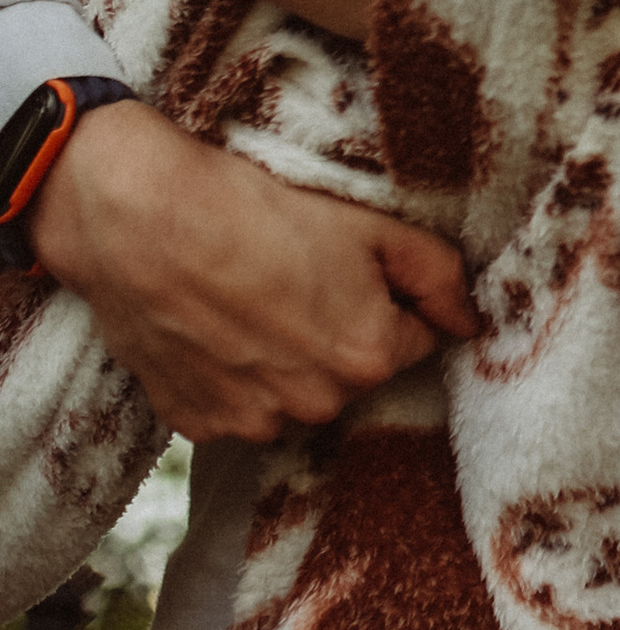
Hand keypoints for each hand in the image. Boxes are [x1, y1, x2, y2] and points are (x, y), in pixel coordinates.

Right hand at [27, 99, 475, 438]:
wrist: (139, 218)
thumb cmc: (259, 208)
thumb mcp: (371, 221)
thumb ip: (438, 275)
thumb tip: (469, 321)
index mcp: (369, 357)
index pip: (415, 338)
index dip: (390, 297)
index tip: (350, 265)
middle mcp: (315, 405)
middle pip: (354, 369)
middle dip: (340, 329)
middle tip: (296, 273)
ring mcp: (250, 421)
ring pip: (295, 391)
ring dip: (286, 357)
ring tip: (250, 296)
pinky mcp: (195, 422)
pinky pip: (236, 404)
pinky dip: (233, 373)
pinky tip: (214, 324)